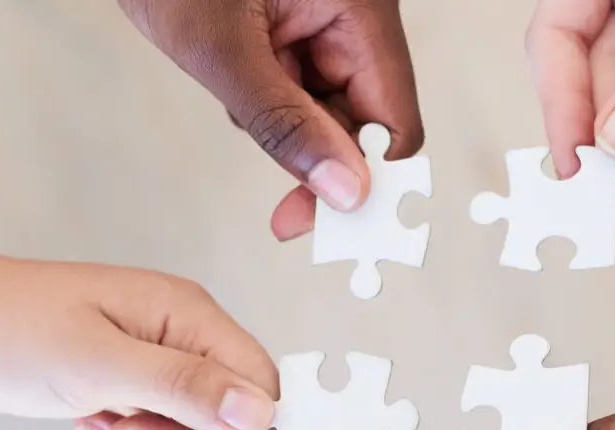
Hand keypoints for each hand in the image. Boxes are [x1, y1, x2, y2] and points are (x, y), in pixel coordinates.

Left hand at [0, 245, 278, 429]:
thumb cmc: (4, 327)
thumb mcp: (96, 362)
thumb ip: (182, 387)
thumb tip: (259, 413)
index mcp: (189, 314)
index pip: (259, 384)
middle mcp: (186, 335)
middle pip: (238, 414)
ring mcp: (164, 361)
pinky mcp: (140, 384)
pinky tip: (96, 426)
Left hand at [117, 0, 422, 239]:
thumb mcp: (219, 49)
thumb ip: (282, 124)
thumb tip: (345, 190)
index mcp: (361, 9)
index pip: (394, 122)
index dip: (370, 179)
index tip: (335, 223)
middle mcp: (355, 18)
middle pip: (367, 122)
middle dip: (320, 160)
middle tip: (285, 215)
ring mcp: (327, 23)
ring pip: (331, 112)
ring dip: (289, 129)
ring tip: (236, 92)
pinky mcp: (299, 29)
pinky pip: (302, 91)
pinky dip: (273, 106)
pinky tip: (236, 81)